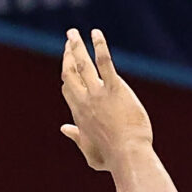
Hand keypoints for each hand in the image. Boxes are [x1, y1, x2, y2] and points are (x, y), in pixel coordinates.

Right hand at [59, 29, 151, 170]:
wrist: (127, 155)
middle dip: (68, 55)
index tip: (68, 65)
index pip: (68, 89)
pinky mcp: (115, 89)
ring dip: (76, 47)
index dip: (67, 76)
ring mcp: (98, 93)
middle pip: (70, 73)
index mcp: (79, 114)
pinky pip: (104, 63)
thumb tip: (64, 128)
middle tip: (68, 41)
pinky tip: (96, 34)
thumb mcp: (89, 152)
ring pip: (82, 65)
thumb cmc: (111, 158)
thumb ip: (76, 138)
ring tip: (73, 33)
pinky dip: (99, 47)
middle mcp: (84, 100)